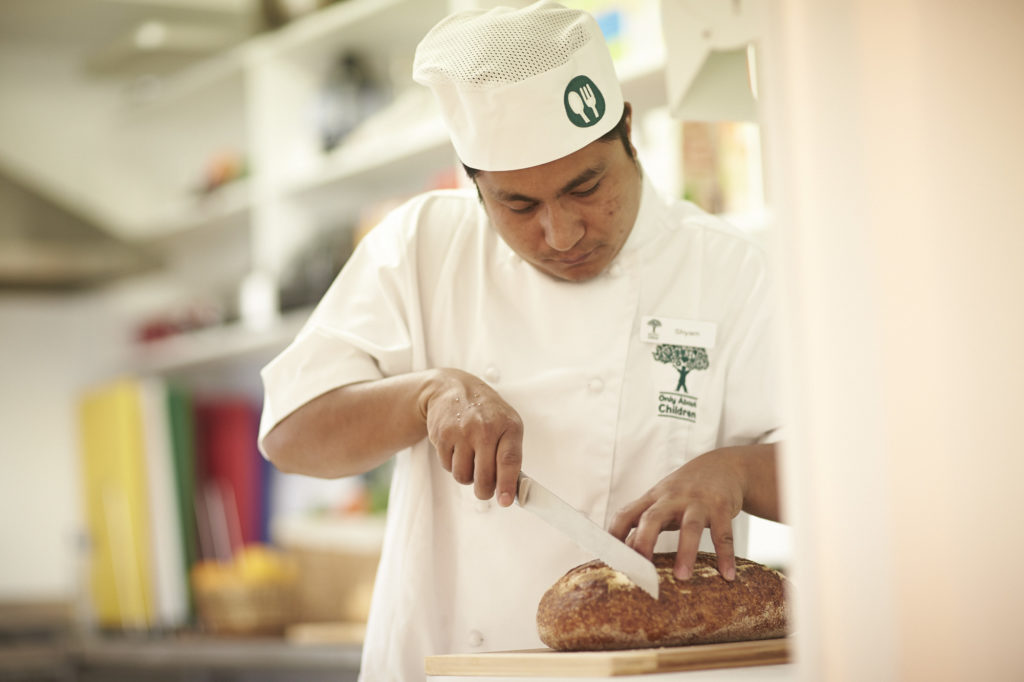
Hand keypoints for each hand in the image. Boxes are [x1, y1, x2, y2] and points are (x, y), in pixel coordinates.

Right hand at [422, 369, 523, 506]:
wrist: (452, 388)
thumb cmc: (485, 411)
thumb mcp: (507, 424)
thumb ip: (510, 454)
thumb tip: (512, 489)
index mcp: (508, 426)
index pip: (509, 460)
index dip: (507, 484)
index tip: (505, 501)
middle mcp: (485, 428)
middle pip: (484, 477)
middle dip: (484, 491)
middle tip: (485, 490)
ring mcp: (462, 432)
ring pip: (463, 476)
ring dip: (466, 475)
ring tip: (470, 458)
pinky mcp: (442, 436)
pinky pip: (448, 467)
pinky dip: (452, 464)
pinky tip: (457, 448)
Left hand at [608, 449, 744, 580]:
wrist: (722, 466)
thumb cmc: (683, 492)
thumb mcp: (660, 503)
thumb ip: (642, 525)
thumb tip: (620, 553)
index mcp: (652, 499)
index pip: (625, 515)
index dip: (614, 536)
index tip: (609, 562)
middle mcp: (672, 498)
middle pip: (652, 518)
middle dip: (644, 542)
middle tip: (640, 571)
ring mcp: (697, 501)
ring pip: (690, 526)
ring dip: (686, 552)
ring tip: (682, 577)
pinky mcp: (722, 506)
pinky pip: (723, 533)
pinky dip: (725, 555)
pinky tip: (727, 575)